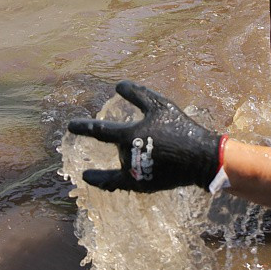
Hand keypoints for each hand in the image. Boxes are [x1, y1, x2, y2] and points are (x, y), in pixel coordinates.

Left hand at [67, 80, 222, 192]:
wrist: (200, 157)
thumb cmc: (180, 127)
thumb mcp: (159, 105)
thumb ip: (138, 94)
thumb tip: (118, 84)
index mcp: (129, 136)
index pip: (99, 131)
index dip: (83, 127)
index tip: (70, 126)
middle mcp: (127, 156)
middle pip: (117, 146)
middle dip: (126, 140)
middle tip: (146, 137)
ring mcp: (133, 173)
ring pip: (120, 162)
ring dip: (124, 155)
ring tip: (142, 149)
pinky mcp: (141, 185)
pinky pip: (118, 184)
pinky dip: (105, 181)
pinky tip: (96, 180)